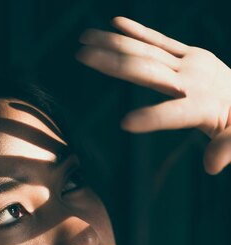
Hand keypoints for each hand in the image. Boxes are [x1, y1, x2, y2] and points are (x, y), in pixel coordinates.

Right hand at [76, 16, 230, 173]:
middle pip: (147, 71)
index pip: (174, 114)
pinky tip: (115, 23)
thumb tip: (212, 167)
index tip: (126, 123)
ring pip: (146, 52)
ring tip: (85, 39)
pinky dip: (137, 31)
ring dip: (113, 44)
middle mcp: (193, 79)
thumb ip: (226, 150)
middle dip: (113, 64)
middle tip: (83, 56)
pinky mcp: (188, 54)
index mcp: (203, 106)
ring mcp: (190, 63)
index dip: (153, 118)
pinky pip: (159, 40)